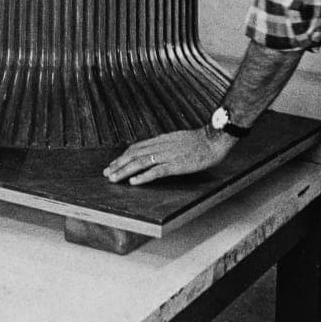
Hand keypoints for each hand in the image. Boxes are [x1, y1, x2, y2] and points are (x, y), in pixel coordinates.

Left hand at [103, 125, 236, 185]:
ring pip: (141, 162)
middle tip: (107, 173)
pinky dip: (144, 176)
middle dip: (118, 164)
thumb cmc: (198, 141)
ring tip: (114, 179)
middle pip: (134, 155)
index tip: (113, 164)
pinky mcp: (176, 165)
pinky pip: (157, 171)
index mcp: (160, 140)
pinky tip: (134, 182)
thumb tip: (152, 151)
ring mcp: (167, 155)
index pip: (136, 148)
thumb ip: (164, 145)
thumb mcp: (176, 139)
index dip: (122, 156)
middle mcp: (160, 146)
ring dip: (125, 171)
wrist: (213, 140)